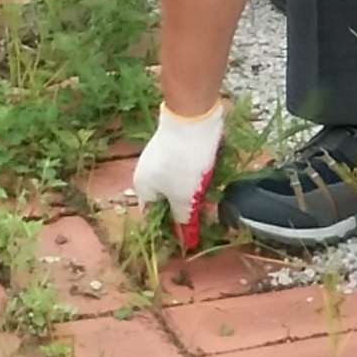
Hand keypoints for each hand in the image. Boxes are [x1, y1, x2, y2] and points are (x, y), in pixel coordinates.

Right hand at [134, 100, 226, 249]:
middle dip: (188, 210)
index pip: (154, 217)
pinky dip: (199, 178)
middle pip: (168, 201)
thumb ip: (183, 220)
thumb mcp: (184, 198)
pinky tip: (212, 178)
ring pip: (180, 185)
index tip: (190, 237)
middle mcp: (149, 174)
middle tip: (206, 217)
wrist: (194, 117)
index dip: (171, 229)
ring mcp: (163, 159)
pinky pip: (187, 170)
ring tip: (212, 198)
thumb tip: (184, 239)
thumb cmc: (184, 162)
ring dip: (196, 194)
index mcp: (143, 188)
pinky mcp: (178, 148)